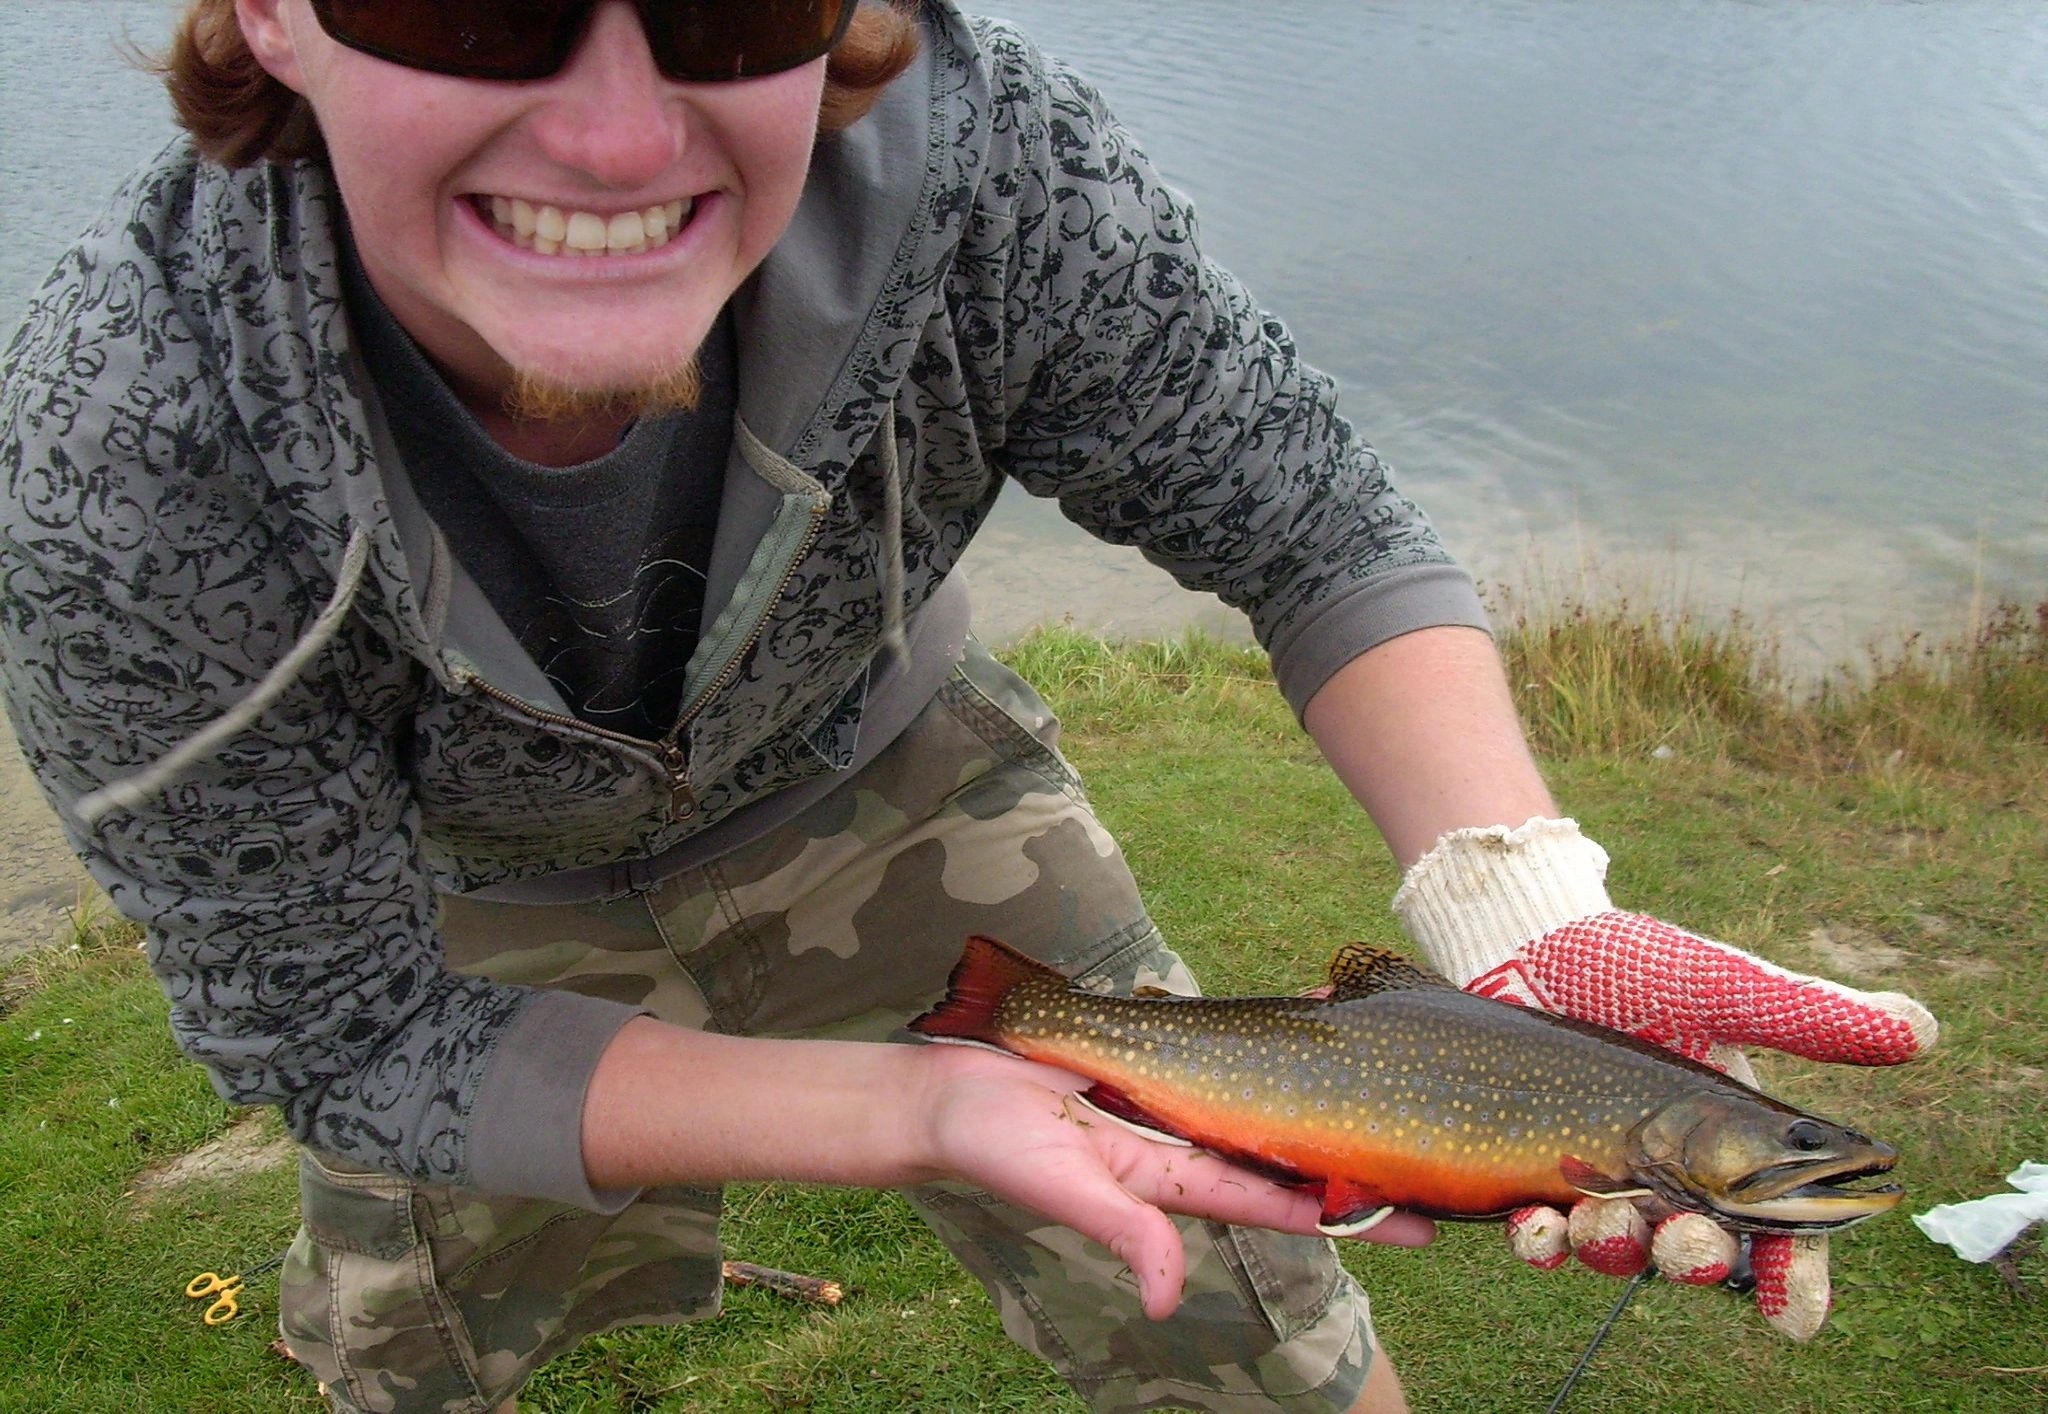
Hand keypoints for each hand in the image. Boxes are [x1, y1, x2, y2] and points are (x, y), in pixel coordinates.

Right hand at [914, 1043, 1433, 1318]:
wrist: (949, 1092)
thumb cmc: (999, 1147)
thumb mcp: (1067, 1190)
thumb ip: (1125, 1234)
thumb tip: (1168, 1299)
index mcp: (1174, 1182)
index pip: (1281, 1202)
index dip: (1348, 1212)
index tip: (1422, 1221)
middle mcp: (1185, 1142)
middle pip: (1288, 1151)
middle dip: (1356, 1153)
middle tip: (1436, 1147)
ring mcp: (1172, 1098)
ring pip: (1266, 1096)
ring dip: (1325, 1088)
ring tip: (1394, 1073)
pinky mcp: (1153, 1055)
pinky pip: (1225, 1046)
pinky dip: (1273, 1036)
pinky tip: (1314, 1015)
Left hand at [1394, 818, 1936, 1339]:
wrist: (1523, 942)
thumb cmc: (1630, 962)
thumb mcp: (1719, 986)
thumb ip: (1807, 1016)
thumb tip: (1918, 1031)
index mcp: (1737, 1144)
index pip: (1782, 1230)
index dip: (1793, 1277)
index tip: (1793, 1315)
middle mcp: (1674, 1174)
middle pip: (1702, 1251)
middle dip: (1696, 1260)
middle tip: (1686, 1242)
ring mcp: (1603, 1180)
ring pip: (1622, 1252)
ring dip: (1617, 1253)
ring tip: (1602, 1221)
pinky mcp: (1536, 1176)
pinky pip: (1543, 1234)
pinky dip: (1541, 1242)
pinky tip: (1535, 1223)